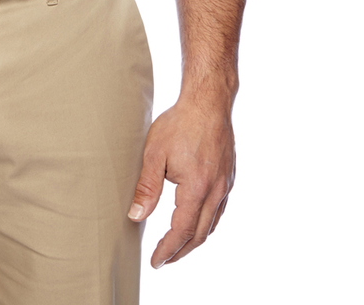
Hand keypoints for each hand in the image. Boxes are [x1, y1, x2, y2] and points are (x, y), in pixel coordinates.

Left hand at [127, 96, 234, 268]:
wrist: (208, 101)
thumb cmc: (179, 123)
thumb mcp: (155, 153)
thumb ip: (147, 187)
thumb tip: (136, 216)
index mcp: (197, 188)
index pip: (182, 231)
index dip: (168, 249)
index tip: (156, 261)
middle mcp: (215, 191)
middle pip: (200, 234)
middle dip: (181, 251)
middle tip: (163, 259)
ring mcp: (225, 184)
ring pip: (212, 224)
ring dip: (194, 239)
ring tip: (177, 246)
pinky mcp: (228, 176)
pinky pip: (219, 210)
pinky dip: (206, 223)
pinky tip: (195, 220)